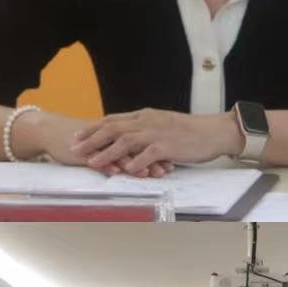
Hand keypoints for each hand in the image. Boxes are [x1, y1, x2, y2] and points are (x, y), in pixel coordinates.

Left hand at [67, 109, 238, 176]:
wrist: (214, 131)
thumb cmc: (190, 131)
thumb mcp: (163, 124)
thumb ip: (145, 128)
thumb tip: (127, 136)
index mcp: (145, 116)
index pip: (113, 120)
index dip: (93, 128)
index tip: (77, 136)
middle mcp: (148, 121)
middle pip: (113, 128)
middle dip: (91, 139)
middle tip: (73, 148)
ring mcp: (158, 133)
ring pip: (126, 140)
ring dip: (107, 152)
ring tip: (92, 162)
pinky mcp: (168, 145)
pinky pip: (147, 155)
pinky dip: (135, 163)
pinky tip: (124, 171)